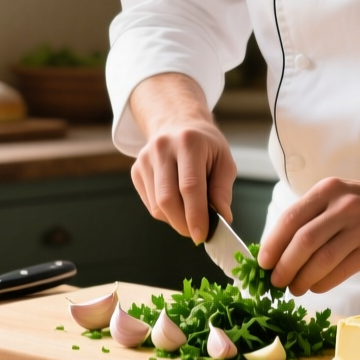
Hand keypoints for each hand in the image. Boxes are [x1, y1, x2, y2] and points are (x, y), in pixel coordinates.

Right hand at [128, 74, 235, 242]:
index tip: (202, 235)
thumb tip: (222, 218)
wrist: (177, 124)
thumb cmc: (204, 145)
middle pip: (168, 199)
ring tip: (191, 215)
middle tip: (198, 233)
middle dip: (184, 223)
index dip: (196, 215)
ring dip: (176, 220)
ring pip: (157, 206)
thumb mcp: (223, 160)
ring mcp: (144, 159)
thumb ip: (222, 189)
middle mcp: (162, 148)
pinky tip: (178, 204)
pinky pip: (150, 204)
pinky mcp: (136, 171)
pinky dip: (166, 213)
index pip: (190, 186)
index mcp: (188, 142)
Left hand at [260, 152, 359, 294]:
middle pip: (304, 241)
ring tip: (294, 288)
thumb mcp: (335, 199)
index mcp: (328, 191)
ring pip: (322, 259)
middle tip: (276, 281)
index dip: (273, 244)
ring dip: (303, 279)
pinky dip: (323, 283)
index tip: (263, 263)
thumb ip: (309, 218)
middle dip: (285, 266)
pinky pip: (341, 271)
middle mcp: (345, 206)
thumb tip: (275, 252)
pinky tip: (316, 286)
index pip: (291, 218)